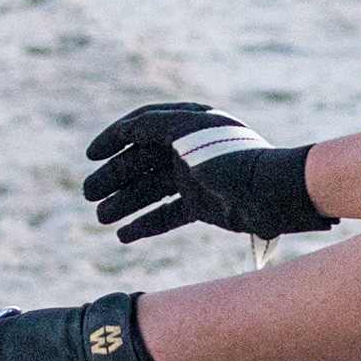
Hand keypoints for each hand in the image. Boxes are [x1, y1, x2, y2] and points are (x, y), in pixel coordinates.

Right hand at [85, 102, 331, 243]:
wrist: (273, 194)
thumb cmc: (230, 156)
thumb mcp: (187, 131)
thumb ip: (152, 125)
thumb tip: (124, 129)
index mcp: (187, 124)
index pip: (141, 127)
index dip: (114, 139)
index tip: (91, 156)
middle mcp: (190, 149)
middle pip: (141, 163)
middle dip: (113, 178)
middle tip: (88, 196)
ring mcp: (196, 179)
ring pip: (151, 191)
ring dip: (124, 203)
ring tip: (100, 218)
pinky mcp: (204, 206)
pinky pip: (168, 215)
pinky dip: (146, 224)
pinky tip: (124, 236)